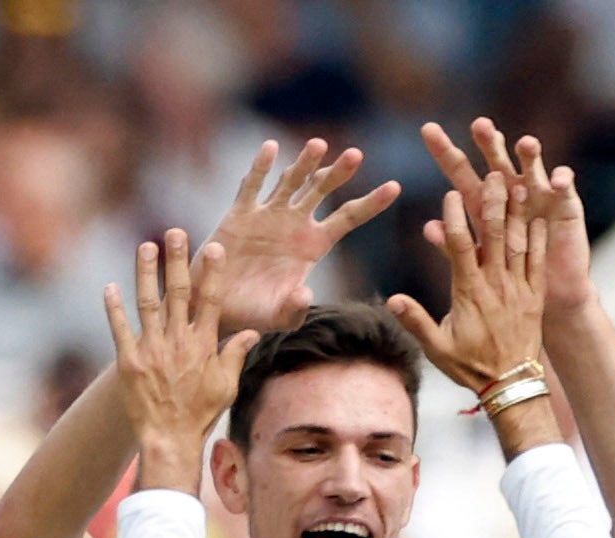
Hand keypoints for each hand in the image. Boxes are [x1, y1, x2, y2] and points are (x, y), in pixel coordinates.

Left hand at [102, 235, 251, 494]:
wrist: (170, 438)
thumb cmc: (201, 414)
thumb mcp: (226, 386)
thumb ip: (235, 355)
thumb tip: (251, 333)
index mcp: (203, 347)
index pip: (210, 302)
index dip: (211, 274)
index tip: (213, 248)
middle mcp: (178, 343)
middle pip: (178, 294)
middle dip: (177, 261)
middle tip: (176, 233)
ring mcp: (152, 350)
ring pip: (148, 303)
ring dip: (146, 273)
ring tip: (145, 246)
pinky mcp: (129, 361)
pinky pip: (120, 329)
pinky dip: (114, 308)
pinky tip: (110, 287)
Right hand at [204, 139, 399, 335]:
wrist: (219, 304)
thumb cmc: (255, 312)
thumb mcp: (279, 316)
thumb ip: (294, 309)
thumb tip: (305, 294)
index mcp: (314, 245)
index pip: (348, 218)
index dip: (371, 203)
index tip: (395, 187)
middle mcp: (295, 224)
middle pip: (321, 191)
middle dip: (338, 173)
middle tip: (356, 154)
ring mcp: (269, 215)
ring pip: (291, 181)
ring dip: (304, 163)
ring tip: (319, 144)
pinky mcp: (240, 214)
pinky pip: (252, 186)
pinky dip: (261, 167)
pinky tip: (271, 148)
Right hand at [390, 174, 550, 400]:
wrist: (512, 387)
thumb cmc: (470, 367)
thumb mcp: (437, 348)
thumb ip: (415, 321)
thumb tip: (392, 300)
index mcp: (468, 293)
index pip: (459, 246)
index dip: (455, 218)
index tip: (451, 193)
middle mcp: (495, 286)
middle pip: (493, 236)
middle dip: (492, 203)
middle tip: (494, 174)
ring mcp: (518, 290)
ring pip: (518, 244)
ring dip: (517, 213)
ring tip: (518, 184)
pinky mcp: (535, 297)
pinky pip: (538, 263)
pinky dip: (539, 239)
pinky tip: (539, 218)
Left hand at [427, 121, 596, 321]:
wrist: (551, 293)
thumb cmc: (510, 277)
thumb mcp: (479, 262)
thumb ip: (454, 245)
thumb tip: (428, 229)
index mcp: (483, 201)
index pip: (460, 170)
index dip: (445, 151)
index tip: (428, 129)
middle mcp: (510, 188)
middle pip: (495, 159)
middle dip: (488, 142)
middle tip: (480, 126)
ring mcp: (538, 192)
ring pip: (531, 166)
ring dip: (529, 154)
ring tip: (526, 144)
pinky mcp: (565, 202)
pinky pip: (564, 186)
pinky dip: (561, 180)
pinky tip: (556, 181)